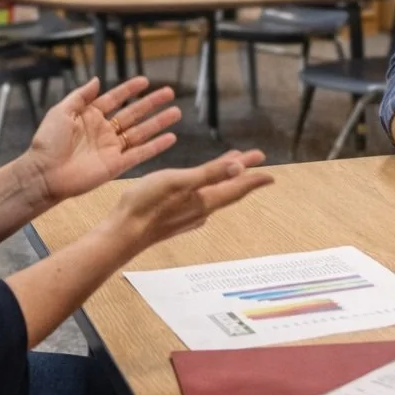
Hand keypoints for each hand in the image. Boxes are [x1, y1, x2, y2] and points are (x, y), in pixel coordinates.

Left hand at [24, 76, 180, 205]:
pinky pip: (140, 153)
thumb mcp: (61, 112)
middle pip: (133, 114)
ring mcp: (112, 148)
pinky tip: (171, 138)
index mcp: (90, 116)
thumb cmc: (48, 142)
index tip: (145, 80)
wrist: (44, 173)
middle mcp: (105, 131)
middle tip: (169, 92)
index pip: (115, 99)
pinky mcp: (117, 165)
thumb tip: (97, 79)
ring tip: (176, 112)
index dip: (129, 90)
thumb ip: (80, 96)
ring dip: (159, 122)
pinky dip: (156, 146)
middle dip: (151, 103)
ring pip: (141, 132)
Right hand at [111, 150, 272, 248]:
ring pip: (214, 193)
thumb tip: (241, 168)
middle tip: (256, 161)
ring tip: (232, 165)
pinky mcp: (175, 217)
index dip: (254, 178)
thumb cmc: (148, 204)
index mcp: (206, 200)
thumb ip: (210, 174)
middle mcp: (201, 210)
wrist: (124, 233)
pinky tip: (202, 186)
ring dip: (225, 178)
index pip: (237, 187)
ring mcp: (188, 215)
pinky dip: (208, 185)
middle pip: (228, 189)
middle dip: (242, 174)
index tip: (270, 173)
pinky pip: (200, 197)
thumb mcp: (181, 182)